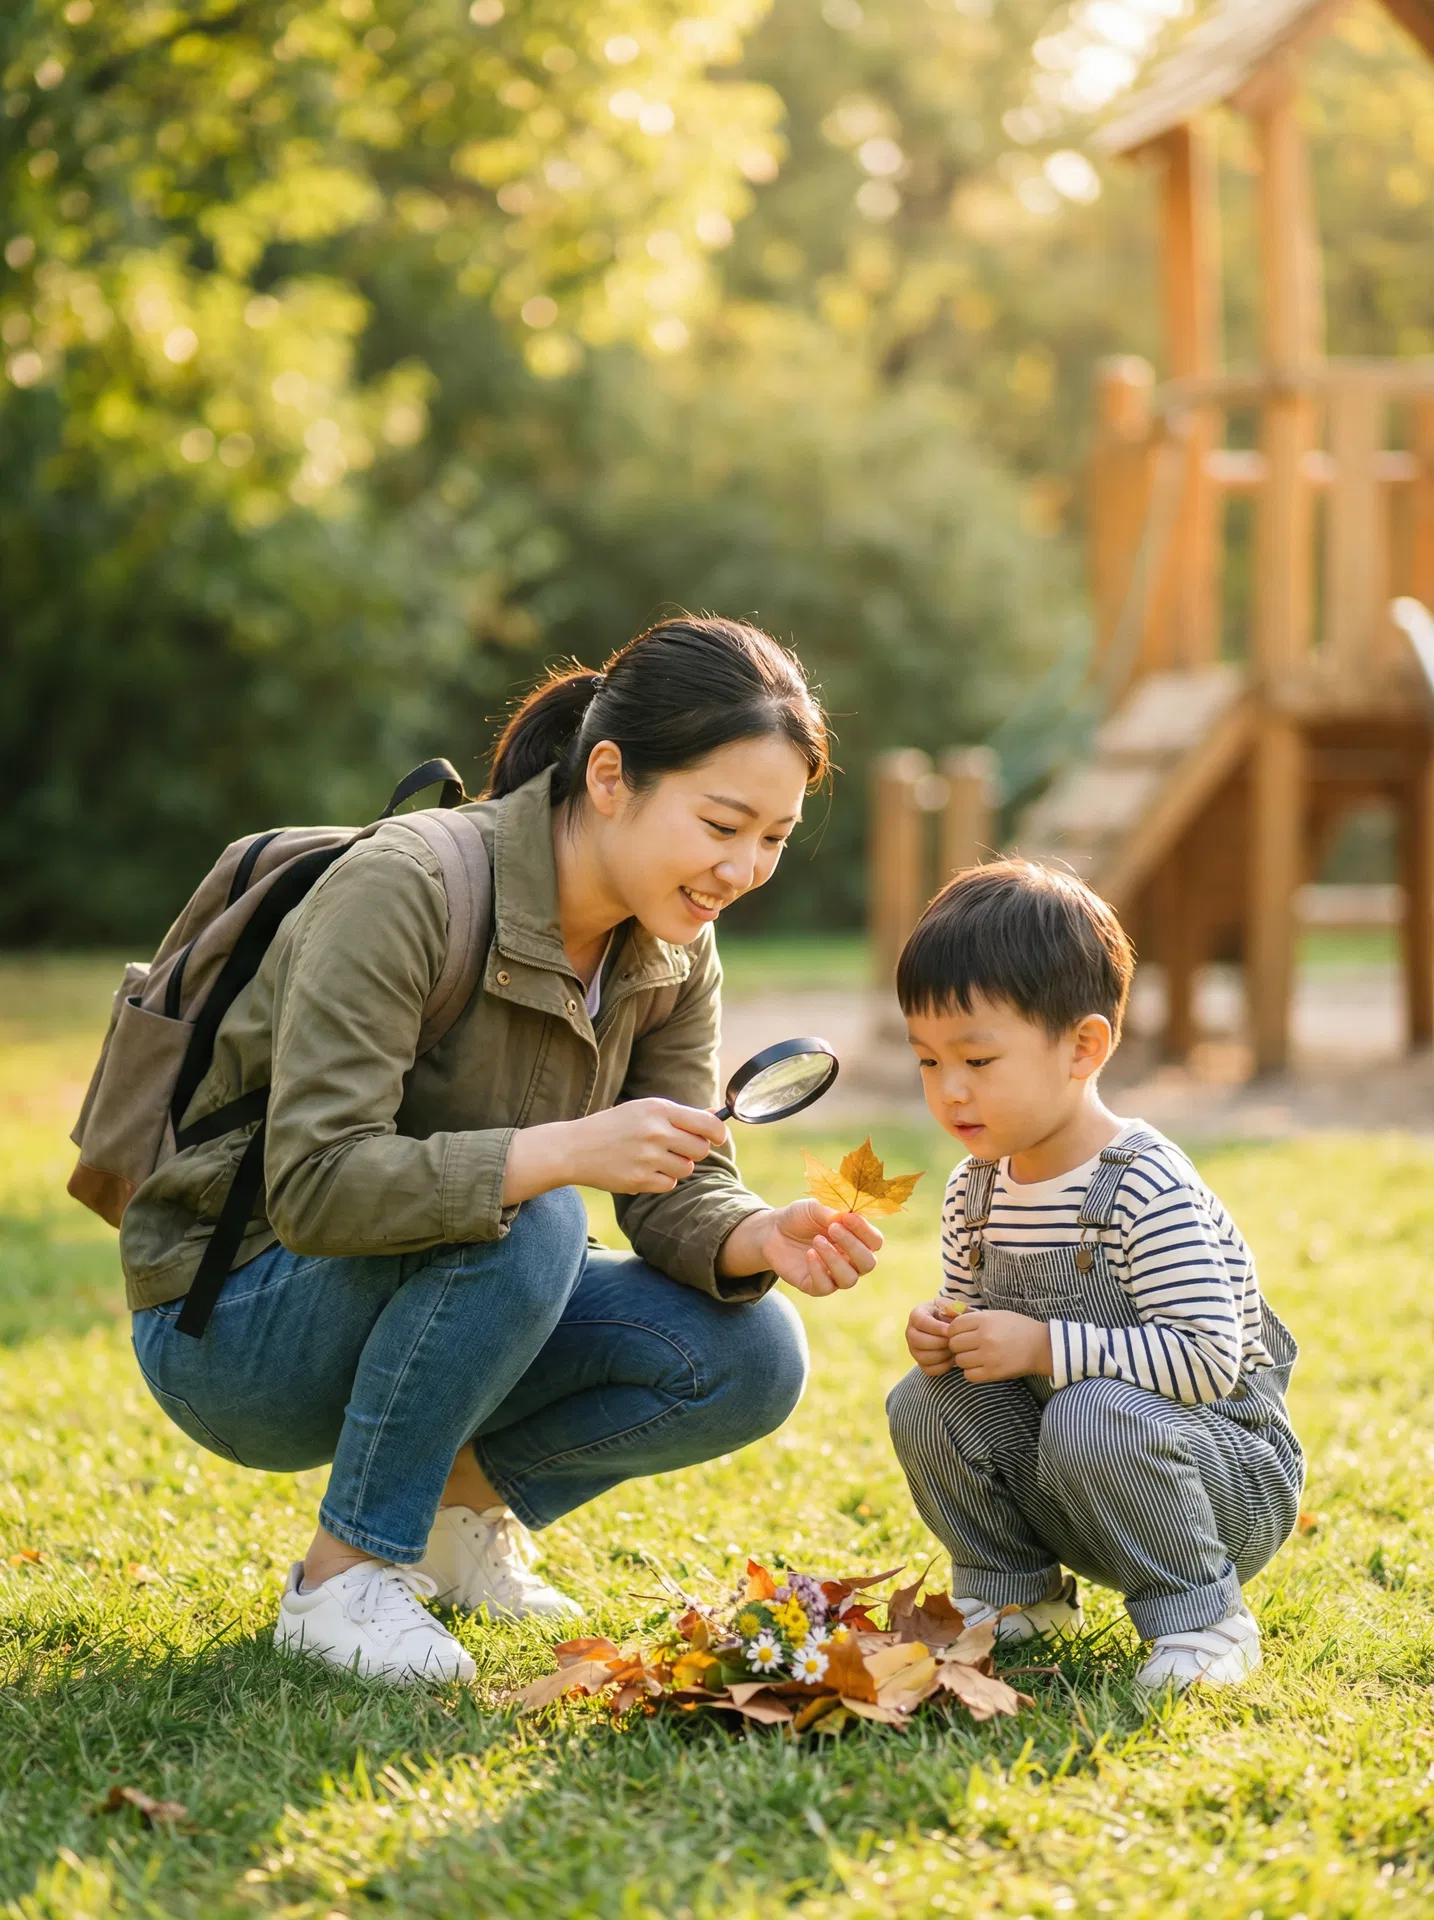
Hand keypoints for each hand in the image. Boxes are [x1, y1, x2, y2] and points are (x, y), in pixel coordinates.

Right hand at [503, 1100, 726, 1203]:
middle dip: (693, 1151)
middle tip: (677, 1148)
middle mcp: (655, 1132)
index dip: (718, 1134)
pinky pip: (669, 1185)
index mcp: (659, 1109)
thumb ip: (680, 1115)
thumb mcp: (644, 1110)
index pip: (708, 1125)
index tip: (717, 1138)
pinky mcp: (639, 1180)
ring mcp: (647, 1157)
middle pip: (700, 1150)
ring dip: (677, 1167)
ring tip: (655, 1158)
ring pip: (686, 1169)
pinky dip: (661, 1180)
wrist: (575, 1148)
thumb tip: (715, 1117)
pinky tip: (643, 1170)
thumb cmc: (614, 1126)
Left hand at [721, 1200, 881, 1295]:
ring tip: (817, 1240)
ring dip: (834, 1259)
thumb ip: (830, 1212)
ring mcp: (834, 1275)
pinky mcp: (815, 1286)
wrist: (772, 1232)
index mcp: (856, 1239)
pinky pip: (825, 1287)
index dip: (865, 1230)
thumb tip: (844, 1216)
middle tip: (833, 1228)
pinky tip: (809, 1254)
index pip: (875, 1241)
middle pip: (868, 1263)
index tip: (848, 1217)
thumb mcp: (813, 1208)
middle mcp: (850, 1260)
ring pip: (849, 1279)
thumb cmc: (799, 1217)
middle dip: (853, 1246)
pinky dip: (819, 1270)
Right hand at [906, 1298, 958, 1375]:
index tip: (950, 1331)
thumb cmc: (953, 1314)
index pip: (921, 1322)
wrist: (951, 1327)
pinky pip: (929, 1370)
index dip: (936, 1328)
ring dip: (942, 1355)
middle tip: (954, 1342)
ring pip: (923, 1357)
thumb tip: (950, 1313)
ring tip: (954, 1349)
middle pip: (918, 1341)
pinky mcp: (920, 1362)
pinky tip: (952, 1358)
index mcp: (916, 1315)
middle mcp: (910, 1332)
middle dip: (939, 1343)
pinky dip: (943, 1366)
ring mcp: (914, 1349)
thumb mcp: (953, 1306)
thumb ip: (954, 1307)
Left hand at [946, 1309, 1052, 1383]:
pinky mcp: (994, 1373)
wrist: (1041, 1346)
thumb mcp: (996, 1315)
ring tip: (975, 1357)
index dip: (954, 1331)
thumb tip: (949, 1319)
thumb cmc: (1017, 1328)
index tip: (960, 1334)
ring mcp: (989, 1356)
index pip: (954, 1327)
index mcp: (985, 1320)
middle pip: (954, 1344)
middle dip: (958, 1346)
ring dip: (964, 1360)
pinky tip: (979, 1367)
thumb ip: (974, 1317)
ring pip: (960, 1361)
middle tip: (967, 1347)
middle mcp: (985, 1337)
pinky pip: (969, 1375)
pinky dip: (971, 1372)